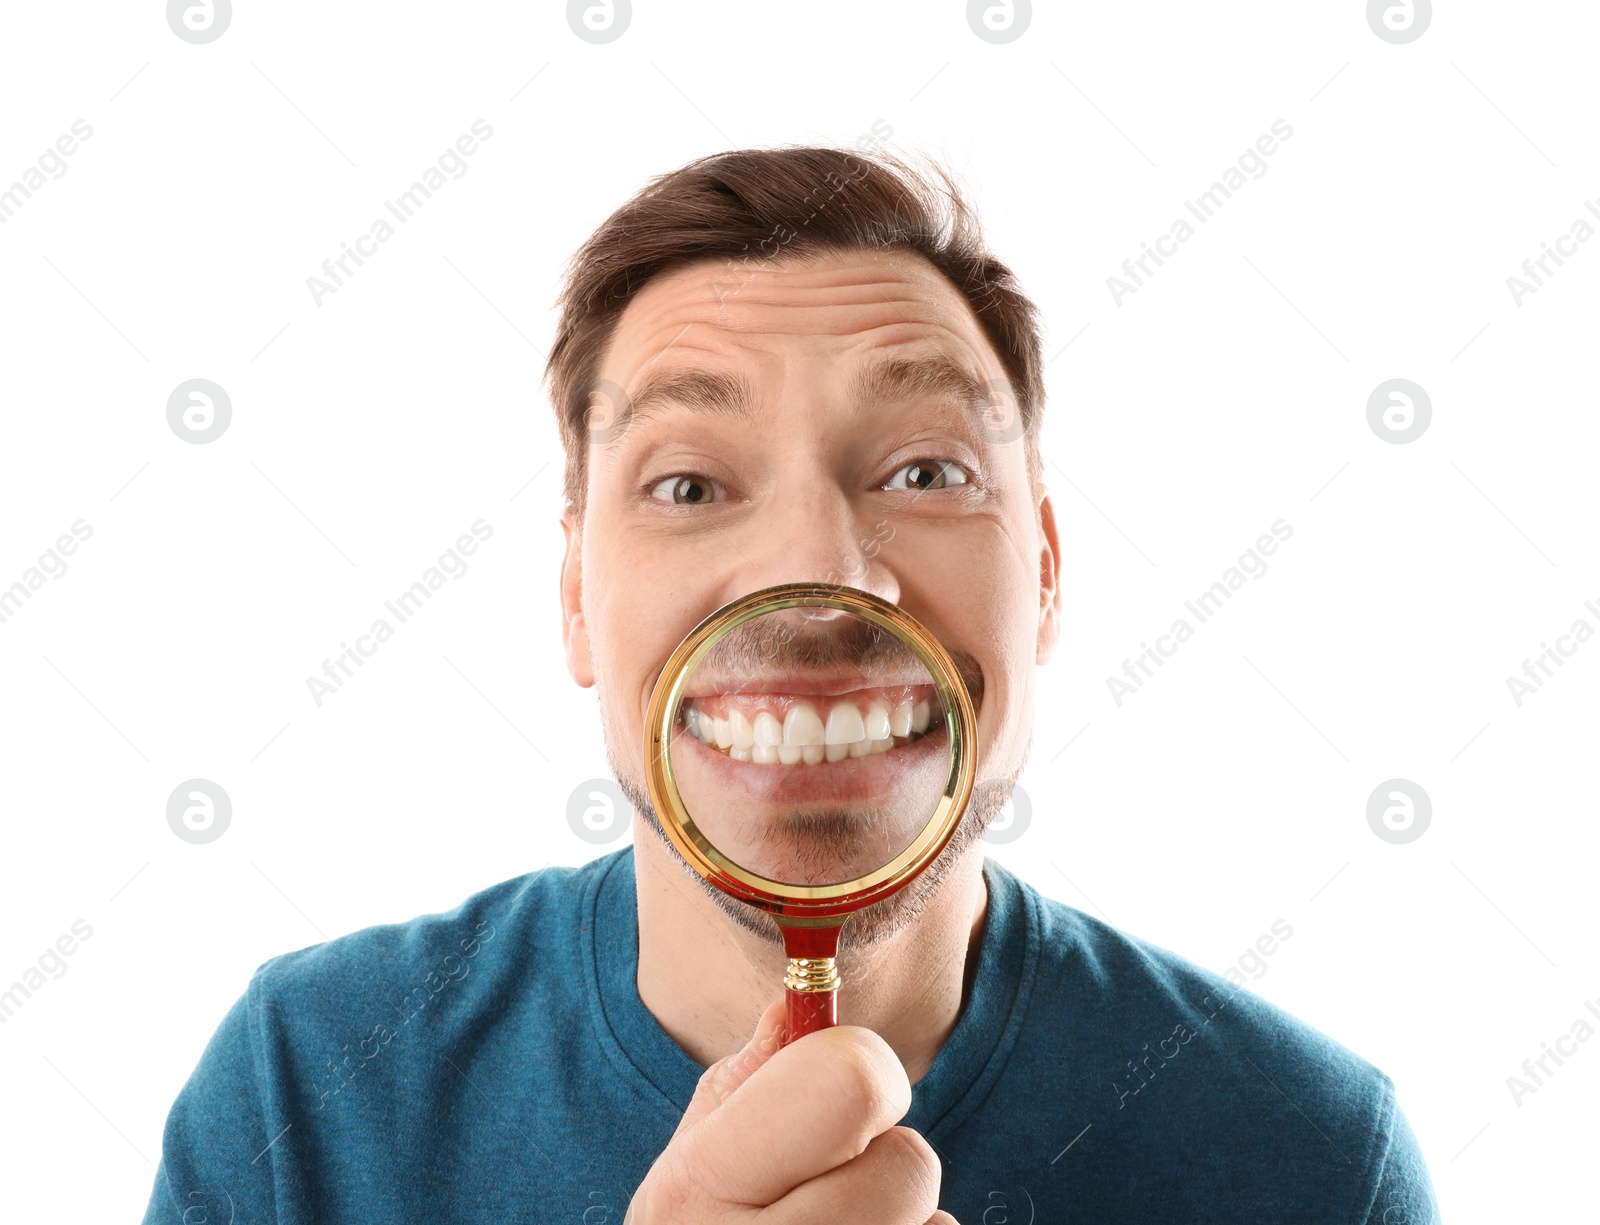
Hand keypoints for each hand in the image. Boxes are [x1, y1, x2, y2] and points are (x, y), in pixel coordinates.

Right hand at [626, 998, 957, 1223]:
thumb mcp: (696, 1153)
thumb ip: (752, 1077)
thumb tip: (800, 1003)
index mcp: (697, 1190)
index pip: (850, 1083)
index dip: (860, 1071)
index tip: (840, 1093)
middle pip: (910, 1162)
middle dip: (882, 1158)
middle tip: (829, 1182)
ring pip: (933, 1224)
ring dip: (900, 1218)